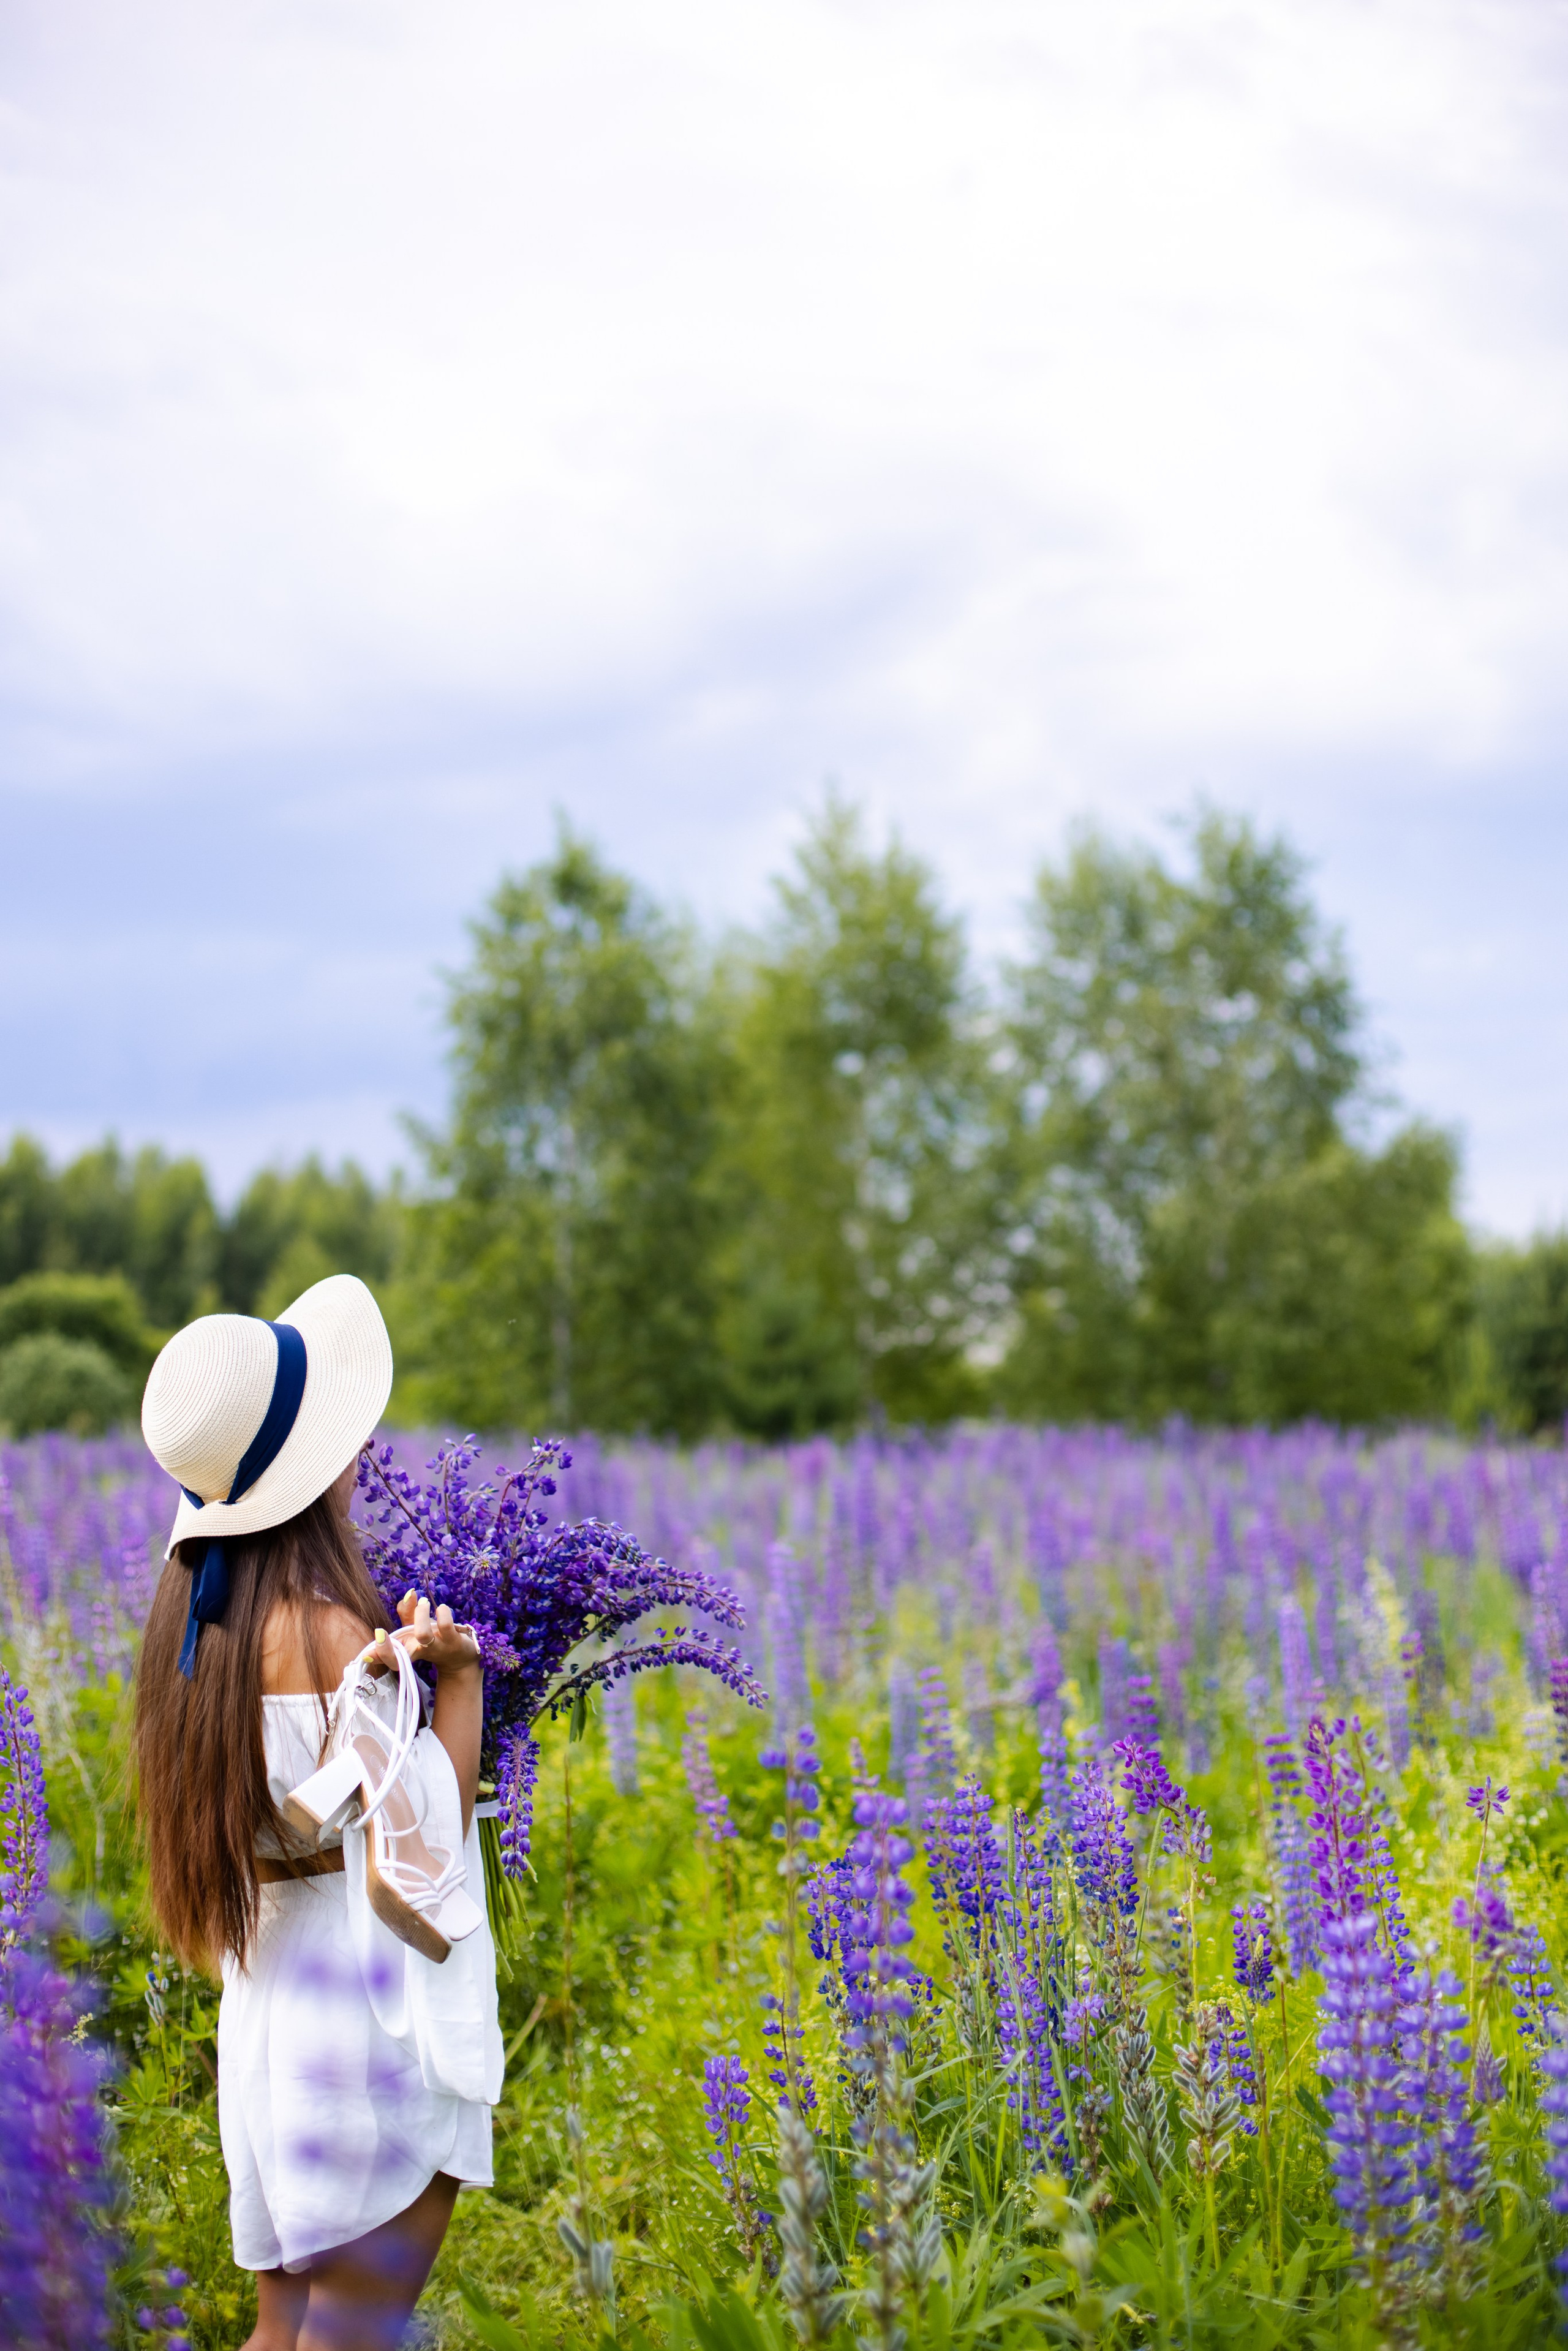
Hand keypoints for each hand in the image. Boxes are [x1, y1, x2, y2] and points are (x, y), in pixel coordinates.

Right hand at [365, 1591, 481, 1676]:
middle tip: (379, 1632)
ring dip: (420, 1616)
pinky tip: (441, 1608)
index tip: (366, 1652)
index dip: (377, 1656)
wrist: (462, 1657)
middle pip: (399, 1659)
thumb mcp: (418, 1626)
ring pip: (422, 1636)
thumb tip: (409, 1593)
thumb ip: (408, 1611)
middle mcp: (419, 1651)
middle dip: (386, 1649)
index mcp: (407, 1650)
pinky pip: (445, 1626)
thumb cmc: (435, 1639)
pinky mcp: (454, 1641)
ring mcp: (437, 1647)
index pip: (389, 1659)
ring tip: (423, 1603)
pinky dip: (442, 1612)